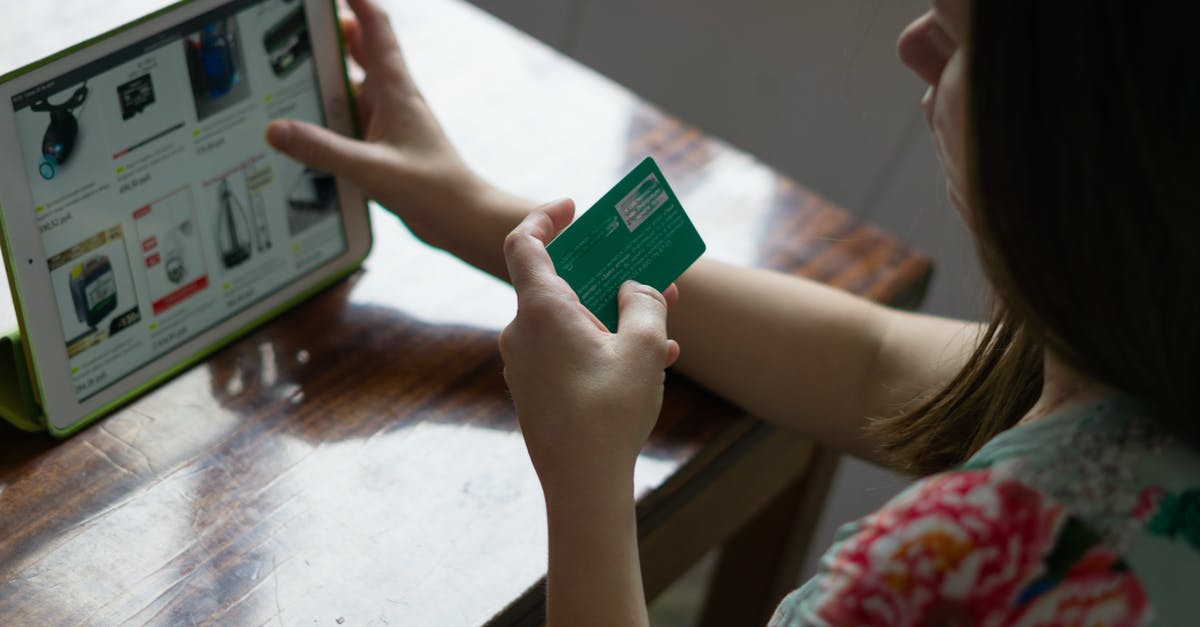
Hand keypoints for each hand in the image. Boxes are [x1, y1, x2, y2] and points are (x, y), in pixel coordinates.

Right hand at [265, 0, 492, 251]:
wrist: (463, 220)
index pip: (375, 26)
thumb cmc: (433, 190)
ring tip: (286, 67)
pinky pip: (352, 115)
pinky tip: (307, 122)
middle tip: (293, 25)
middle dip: (329, 31)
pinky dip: (331, 110)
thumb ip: (324, 150)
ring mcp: (390, 119)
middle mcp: (393, 97)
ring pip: (354, 82)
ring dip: (328, 72)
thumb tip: (276, 130)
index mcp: (396, 89)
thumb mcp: (372, 170)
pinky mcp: (385, 143)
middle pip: (360, 48)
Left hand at [499, 199, 679, 496]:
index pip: (524, 243)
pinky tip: (648, 363)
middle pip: (557, 283)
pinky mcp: (533, 389)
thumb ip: (645, 304)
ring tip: (661, 324)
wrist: (582, 485)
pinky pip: (565, 350)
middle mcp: (521, 331)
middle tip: (641, 270)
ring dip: (611, 315)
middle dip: (603, 274)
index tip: (572, 207)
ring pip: (568, 321)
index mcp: (540, 310)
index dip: (545, 217)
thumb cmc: (609, 413)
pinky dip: (600, 345)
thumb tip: (637, 287)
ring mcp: (523, 363)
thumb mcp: (644, 348)